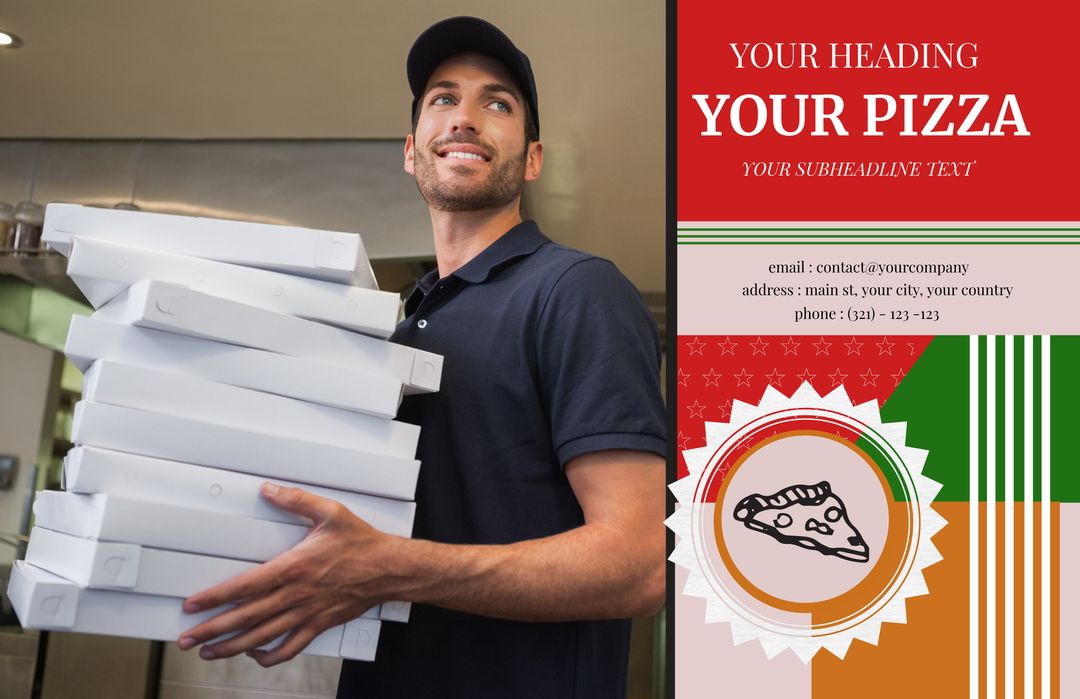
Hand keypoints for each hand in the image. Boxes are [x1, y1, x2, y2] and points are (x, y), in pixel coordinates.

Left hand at [178, 482, 396, 665]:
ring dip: (232, 647)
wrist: (390, 569)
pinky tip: (255, 655)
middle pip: (246, 618)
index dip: (215, 598)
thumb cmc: (361, 543)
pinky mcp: (319, 625)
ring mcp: (307, 614)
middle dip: (213, 630)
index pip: (244, 587)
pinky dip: (269, 656)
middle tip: (187, 638)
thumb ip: (296, 500)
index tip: (193, 605)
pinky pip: (290, 647)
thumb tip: (270, 490)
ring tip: (209, 652)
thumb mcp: (329, 513)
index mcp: (294, 568)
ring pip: (262, 637)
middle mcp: (296, 595)